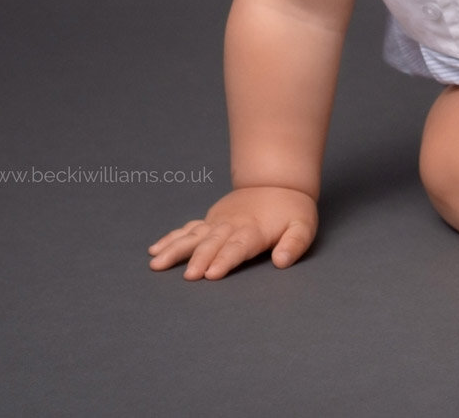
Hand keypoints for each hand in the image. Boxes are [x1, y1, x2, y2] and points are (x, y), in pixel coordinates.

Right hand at [148, 186, 317, 279]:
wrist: (277, 182)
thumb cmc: (292, 210)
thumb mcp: (304, 226)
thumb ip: (294, 244)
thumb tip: (281, 261)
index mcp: (254, 230)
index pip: (237, 247)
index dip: (224, 260)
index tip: (211, 274)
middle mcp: (232, 225)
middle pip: (213, 243)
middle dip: (200, 259)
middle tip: (188, 276)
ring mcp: (218, 222)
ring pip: (193, 236)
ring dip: (175, 249)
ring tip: (156, 263)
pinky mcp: (210, 220)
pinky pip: (188, 229)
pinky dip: (171, 238)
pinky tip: (155, 250)